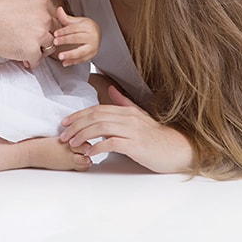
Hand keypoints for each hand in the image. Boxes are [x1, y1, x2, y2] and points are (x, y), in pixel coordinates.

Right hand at [0, 0, 55, 66]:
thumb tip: (31, 2)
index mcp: (40, 2)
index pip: (55, 14)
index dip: (47, 22)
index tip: (40, 28)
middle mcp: (44, 17)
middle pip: (56, 30)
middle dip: (47, 35)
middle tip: (36, 41)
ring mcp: (40, 34)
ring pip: (50, 45)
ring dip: (41, 49)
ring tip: (29, 51)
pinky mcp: (32, 50)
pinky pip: (38, 60)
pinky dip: (31, 61)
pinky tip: (24, 60)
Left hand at [51, 7, 100, 65]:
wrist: (98, 34)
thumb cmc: (86, 27)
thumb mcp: (78, 21)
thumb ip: (67, 18)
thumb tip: (59, 9)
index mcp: (88, 26)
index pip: (74, 28)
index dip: (64, 31)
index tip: (55, 34)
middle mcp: (92, 37)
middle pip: (77, 38)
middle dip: (65, 41)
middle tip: (55, 42)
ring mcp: (92, 47)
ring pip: (81, 52)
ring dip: (70, 55)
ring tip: (60, 56)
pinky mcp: (91, 55)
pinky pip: (82, 60)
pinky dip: (73, 62)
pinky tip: (65, 63)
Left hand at [59, 85, 193, 173]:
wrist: (177, 149)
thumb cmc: (157, 136)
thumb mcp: (140, 116)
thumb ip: (124, 103)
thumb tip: (111, 90)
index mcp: (127, 110)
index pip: (97, 109)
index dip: (79, 115)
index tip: (65, 123)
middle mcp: (128, 117)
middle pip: (95, 116)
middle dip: (76, 125)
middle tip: (63, 135)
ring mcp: (132, 131)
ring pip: (101, 128)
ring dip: (83, 135)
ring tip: (72, 143)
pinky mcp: (136, 145)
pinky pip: (112, 143)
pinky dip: (99, 146)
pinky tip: (90, 152)